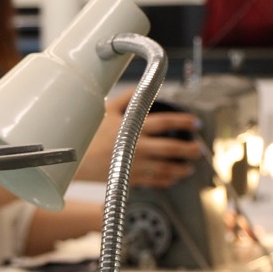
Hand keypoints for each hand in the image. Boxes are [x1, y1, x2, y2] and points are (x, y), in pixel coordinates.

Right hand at [76, 89, 202, 187]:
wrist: (74, 160)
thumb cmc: (89, 134)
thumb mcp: (106, 110)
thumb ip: (126, 99)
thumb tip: (142, 90)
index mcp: (134, 127)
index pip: (165, 122)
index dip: (183, 121)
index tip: (195, 123)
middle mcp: (138, 147)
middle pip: (171, 148)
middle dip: (189, 149)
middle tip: (199, 149)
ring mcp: (135, 165)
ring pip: (165, 168)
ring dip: (181, 168)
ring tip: (188, 167)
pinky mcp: (130, 179)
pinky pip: (153, 182)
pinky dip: (166, 181)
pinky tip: (172, 179)